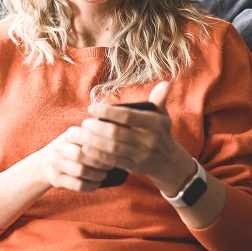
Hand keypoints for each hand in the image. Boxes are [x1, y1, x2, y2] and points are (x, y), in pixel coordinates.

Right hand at [40, 128, 114, 191]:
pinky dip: (90, 186)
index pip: (84, 135)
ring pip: (80, 171)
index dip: (100, 143)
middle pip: (81, 154)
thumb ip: (96, 133)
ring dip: (96, 174)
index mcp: (69, 134)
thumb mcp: (80, 137)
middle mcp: (59, 148)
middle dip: (99, 161)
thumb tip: (121, 130)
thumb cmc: (72, 148)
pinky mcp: (56, 179)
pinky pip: (77, 185)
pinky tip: (97, 183)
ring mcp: (56, 164)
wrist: (46, 163)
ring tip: (104, 174)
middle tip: (111, 165)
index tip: (112, 148)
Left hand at [79, 81, 196, 194]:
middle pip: (117, 133)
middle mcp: (150, 139)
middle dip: (97, 127)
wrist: (169, 161)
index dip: (108, 112)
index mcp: (155, 123)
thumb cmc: (160, 132)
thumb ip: (159, 99)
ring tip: (82, 134)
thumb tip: (165, 83)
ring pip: (113, 148)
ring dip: (94, 141)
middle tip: (84, 123)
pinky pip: (114, 161)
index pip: (127, 116)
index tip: (91, 107)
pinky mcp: (135, 167)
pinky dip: (99, 155)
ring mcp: (142, 155)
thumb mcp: (162, 116)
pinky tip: (86, 149)